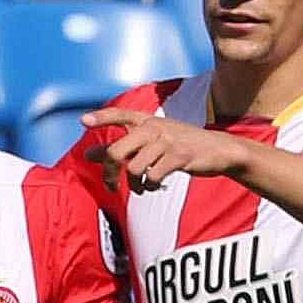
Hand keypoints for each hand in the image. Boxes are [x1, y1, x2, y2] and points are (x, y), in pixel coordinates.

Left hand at [82, 107, 244, 191]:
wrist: (219, 150)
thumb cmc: (181, 146)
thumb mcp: (153, 141)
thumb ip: (123, 147)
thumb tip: (89, 154)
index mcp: (147, 121)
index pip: (120, 115)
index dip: (101, 118)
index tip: (83, 121)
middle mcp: (154, 127)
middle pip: (116, 152)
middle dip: (108, 174)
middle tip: (111, 186)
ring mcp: (167, 141)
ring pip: (133, 168)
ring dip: (134, 185)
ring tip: (143, 187)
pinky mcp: (179, 156)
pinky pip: (153, 176)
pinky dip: (150, 186)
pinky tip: (155, 186)